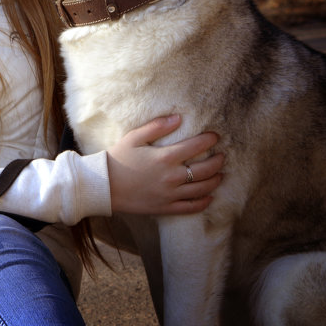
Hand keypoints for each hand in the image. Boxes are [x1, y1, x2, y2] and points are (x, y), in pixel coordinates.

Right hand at [106, 115, 224, 215]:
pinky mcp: (166, 207)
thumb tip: (178, 118)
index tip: (215, 137)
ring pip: (202, 188)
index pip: (197, 146)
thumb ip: (157, 127)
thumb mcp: (134, 137)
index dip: (209, 140)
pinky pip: (191, 207)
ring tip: (220, 174)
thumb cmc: (118, 158)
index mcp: (165, 157)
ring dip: (215, 180)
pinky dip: (204, 202)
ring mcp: (170, 194)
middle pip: (205, 169)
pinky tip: (209, 197)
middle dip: (218, 161)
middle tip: (221, 156)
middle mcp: (172, 177)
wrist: (104, 186)